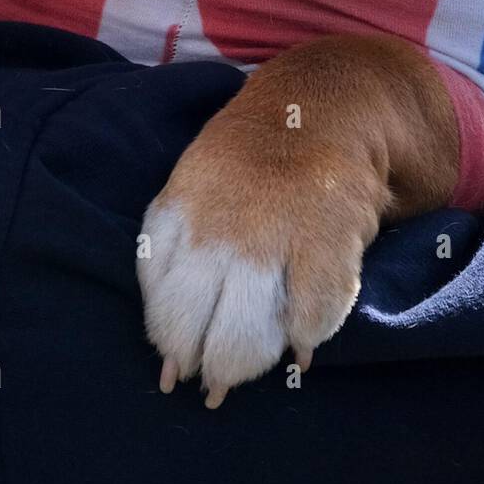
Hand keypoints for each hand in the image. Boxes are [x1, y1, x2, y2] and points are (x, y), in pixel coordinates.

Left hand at [137, 34, 460, 406]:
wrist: (324, 111)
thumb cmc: (251, 163)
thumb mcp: (196, 186)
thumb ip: (179, 255)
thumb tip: (167, 356)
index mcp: (181, 204)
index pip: (156, 289)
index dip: (166, 335)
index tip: (175, 361)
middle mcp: (219, 223)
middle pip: (189, 322)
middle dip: (200, 359)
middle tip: (215, 372)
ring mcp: (272, 234)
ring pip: (244, 335)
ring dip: (246, 362)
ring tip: (254, 363)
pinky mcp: (327, 242)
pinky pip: (309, 316)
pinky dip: (305, 336)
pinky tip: (302, 339)